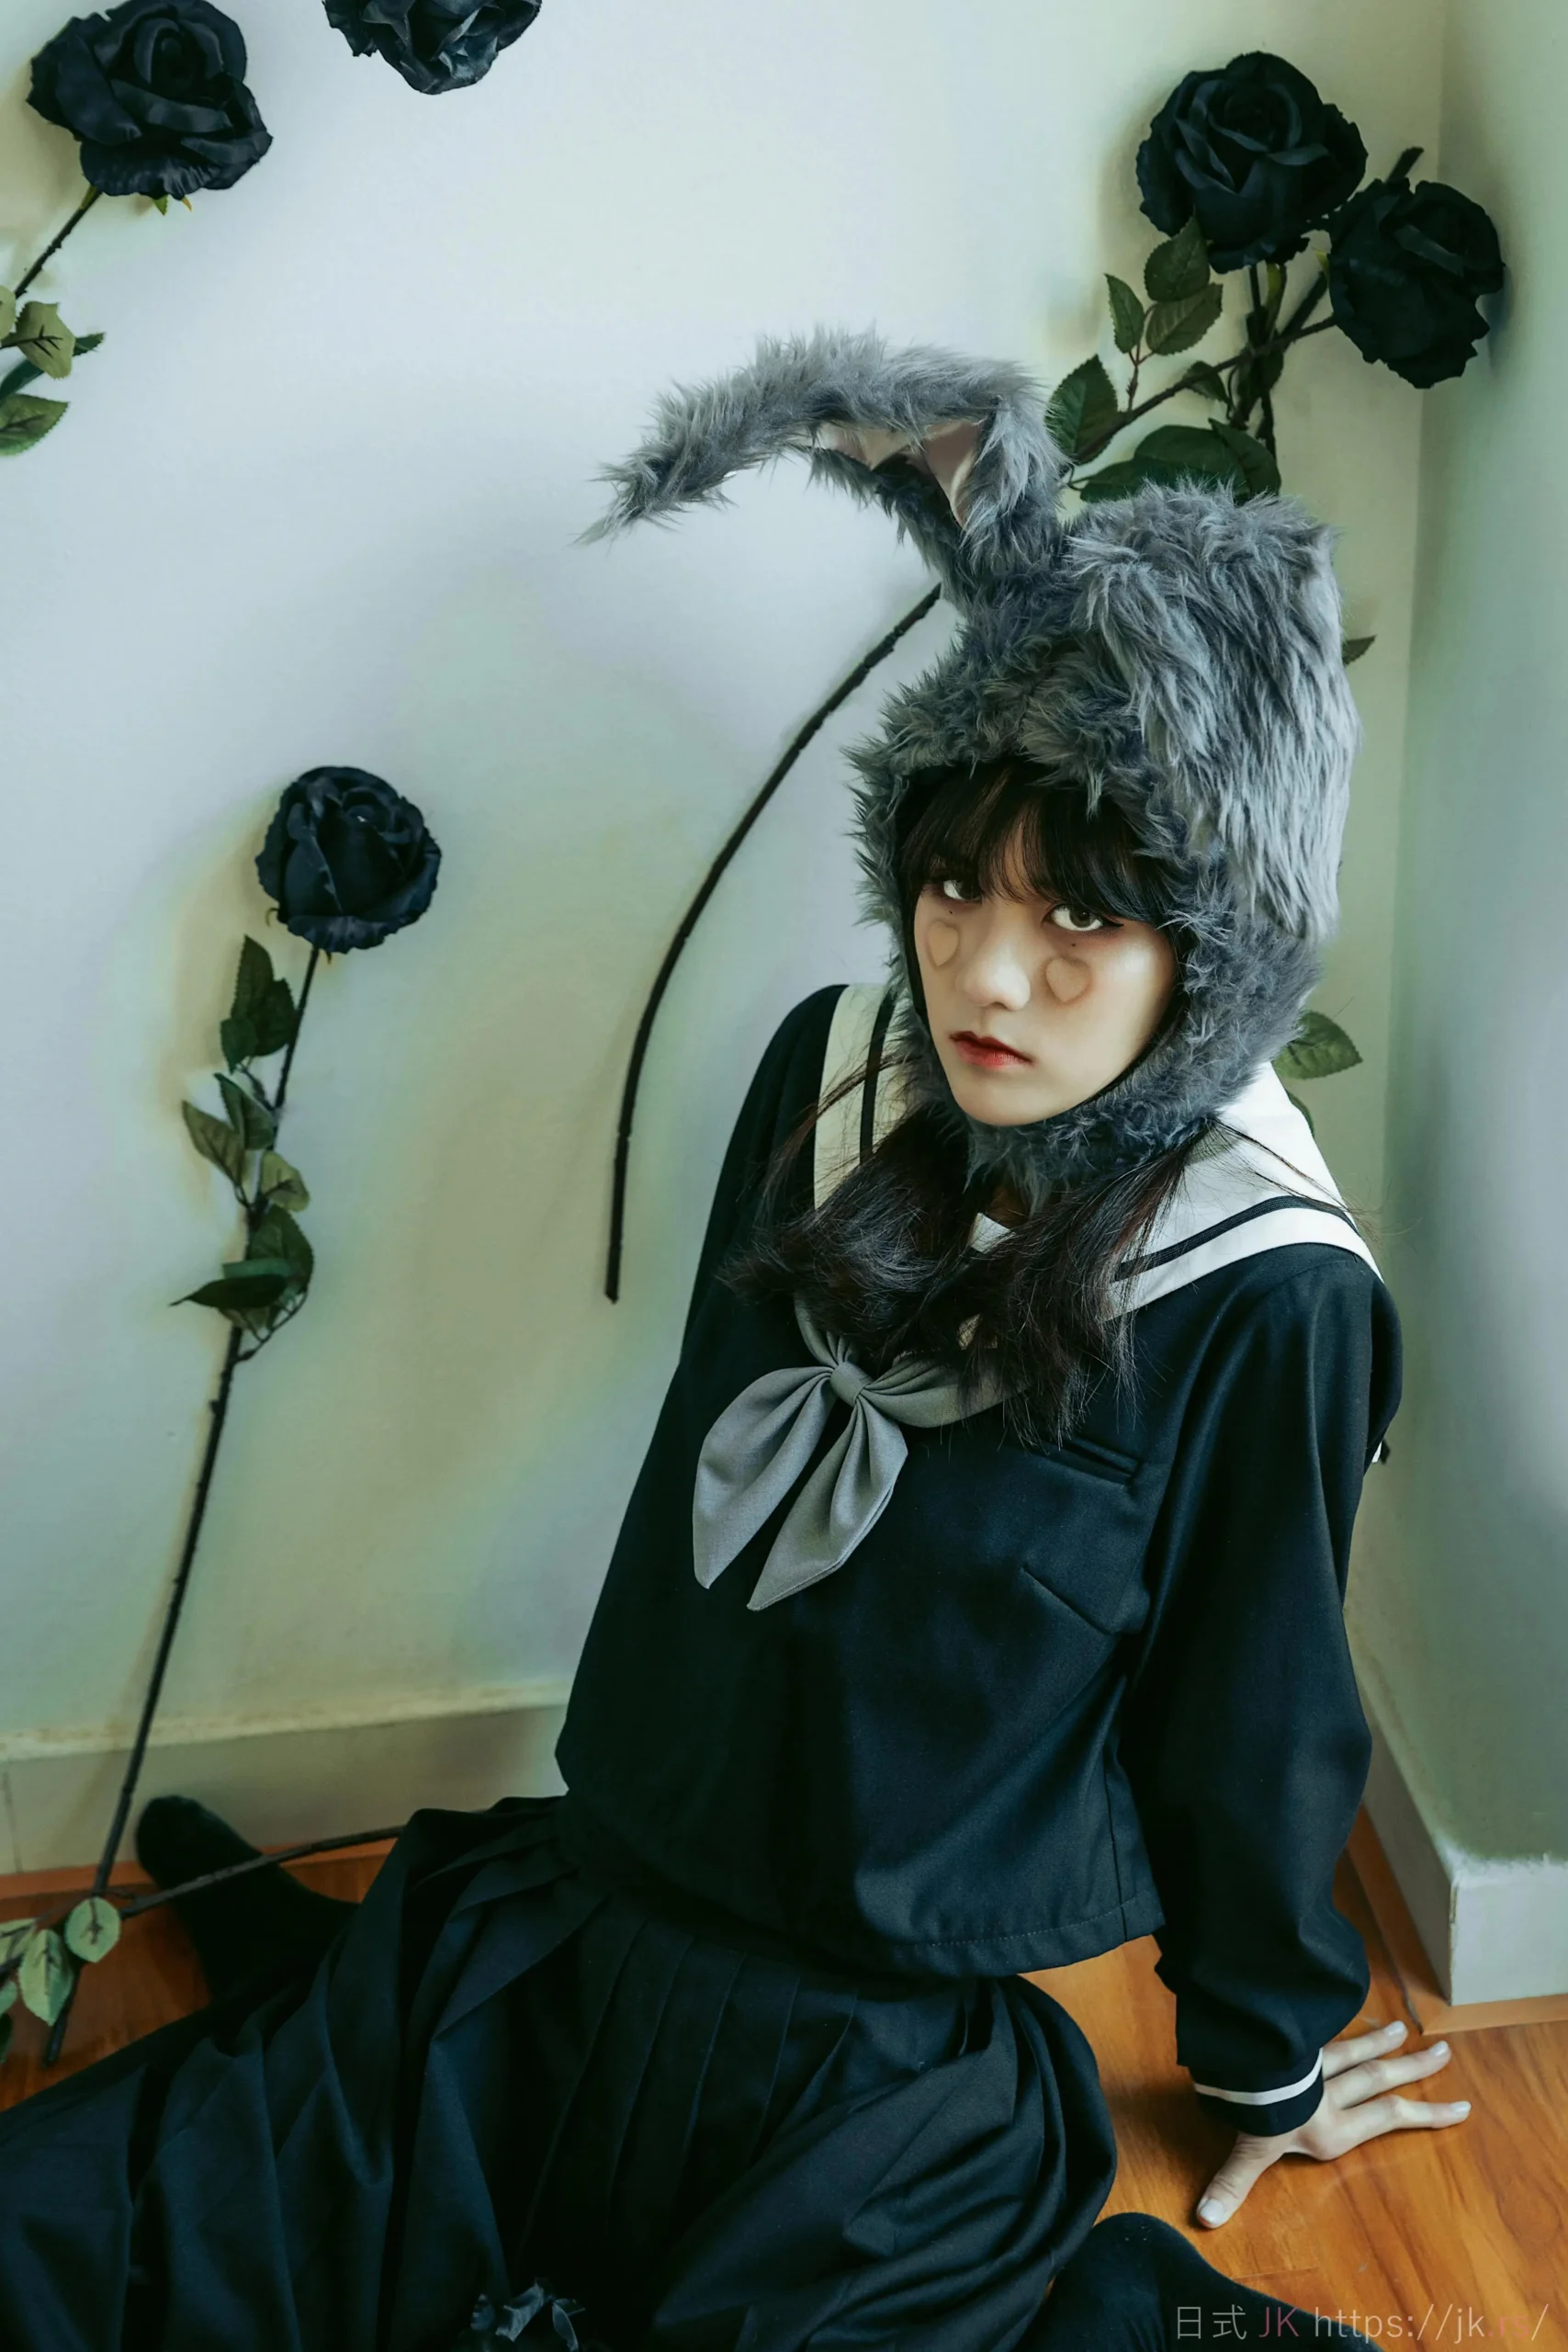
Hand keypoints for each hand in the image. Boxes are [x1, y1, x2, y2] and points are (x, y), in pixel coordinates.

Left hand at [1194, 2019, 1470, 2227]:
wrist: (1249, 2065)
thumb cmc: (1257, 2114)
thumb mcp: (1249, 2153)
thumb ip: (1233, 2182)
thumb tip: (1206, 2217)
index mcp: (1334, 2129)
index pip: (1391, 2117)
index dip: (1428, 2114)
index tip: (1462, 2108)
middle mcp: (1333, 2096)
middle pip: (1380, 2078)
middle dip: (1413, 2068)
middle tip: (1444, 2053)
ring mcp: (1318, 2064)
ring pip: (1356, 2051)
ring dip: (1380, 2041)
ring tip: (1404, 2030)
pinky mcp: (1301, 2041)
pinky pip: (1328, 2034)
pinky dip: (1345, 2026)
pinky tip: (1352, 2013)